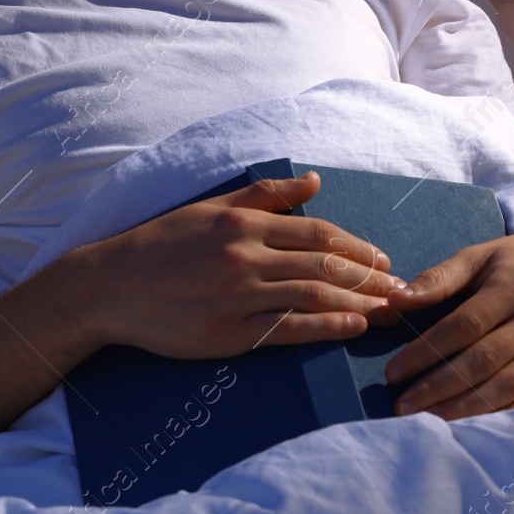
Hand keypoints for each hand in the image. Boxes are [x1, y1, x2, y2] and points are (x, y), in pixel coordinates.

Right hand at [71, 171, 409, 359]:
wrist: (111, 287)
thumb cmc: (162, 244)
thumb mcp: (211, 207)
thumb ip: (264, 194)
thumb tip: (313, 181)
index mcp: (243, 222)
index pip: (318, 233)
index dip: (358, 247)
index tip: (384, 261)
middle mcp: (245, 255)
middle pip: (325, 265)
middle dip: (370, 278)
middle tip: (402, 290)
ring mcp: (237, 296)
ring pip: (314, 296)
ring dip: (359, 302)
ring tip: (388, 312)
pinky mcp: (227, 332)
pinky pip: (287, 329)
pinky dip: (325, 327)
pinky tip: (352, 327)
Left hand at [381, 224, 513, 419]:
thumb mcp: (482, 254)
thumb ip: (440, 277)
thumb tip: (395, 299)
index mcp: (513, 286)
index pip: (462, 327)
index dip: (425, 352)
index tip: (393, 373)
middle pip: (481, 362)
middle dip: (437, 387)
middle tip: (402, 406)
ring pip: (506, 387)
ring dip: (464, 408)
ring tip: (429, 420)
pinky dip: (501, 415)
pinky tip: (472, 424)